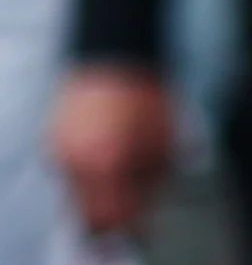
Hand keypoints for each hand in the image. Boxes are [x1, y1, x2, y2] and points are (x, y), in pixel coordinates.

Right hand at [51, 65, 175, 236]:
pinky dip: (86, 177)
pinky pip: (69, 173)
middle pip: (90, 215)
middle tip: (132, 214)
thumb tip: (147, 205)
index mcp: (108, 165)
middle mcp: (77, 165)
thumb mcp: (165, 139)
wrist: (115, 58)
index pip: (116, 218)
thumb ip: (155, 178)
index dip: (133, 227)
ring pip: (75, 196)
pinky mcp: (52, 142)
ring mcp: (60, 154)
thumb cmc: (147, 98)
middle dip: (112, 221)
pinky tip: (106, 161)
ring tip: (122, 180)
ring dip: (98, 198)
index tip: (147, 228)